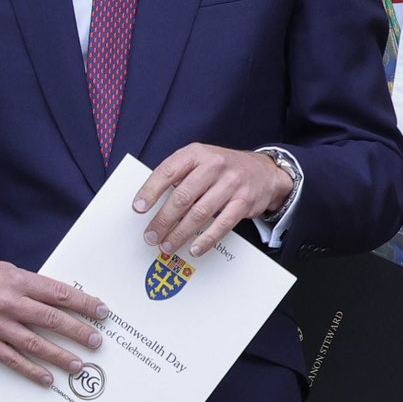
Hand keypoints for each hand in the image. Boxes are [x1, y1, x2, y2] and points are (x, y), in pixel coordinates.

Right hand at [0, 261, 108, 385]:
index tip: (102, 312)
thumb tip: (68, 301)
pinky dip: (31, 370)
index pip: (58, 293)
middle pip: (49, 319)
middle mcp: (8, 302)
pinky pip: (11, 359)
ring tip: (78, 364)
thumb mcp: (9, 272)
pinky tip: (47, 378)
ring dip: (58, 356)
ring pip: (33, 343)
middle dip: (77, 331)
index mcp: (18, 281)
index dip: (83, 303)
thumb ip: (35, 286)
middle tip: (96, 342)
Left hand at [134, 145, 293, 257]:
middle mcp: (213, 166)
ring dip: (180, 233)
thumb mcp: (200, 161)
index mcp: (196, 153)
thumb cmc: (224, 168)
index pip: (168, 171)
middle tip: (151, 236)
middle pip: (182, 197)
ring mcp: (230, 184)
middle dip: (163, 220)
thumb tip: (152, 202)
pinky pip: (222, 224)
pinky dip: (206, 239)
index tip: (138, 208)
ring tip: (167, 245)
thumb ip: (179, 176)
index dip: (150, 191)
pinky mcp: (243, 202)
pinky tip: (195, 248)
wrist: (263, 171)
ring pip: (200, 213)